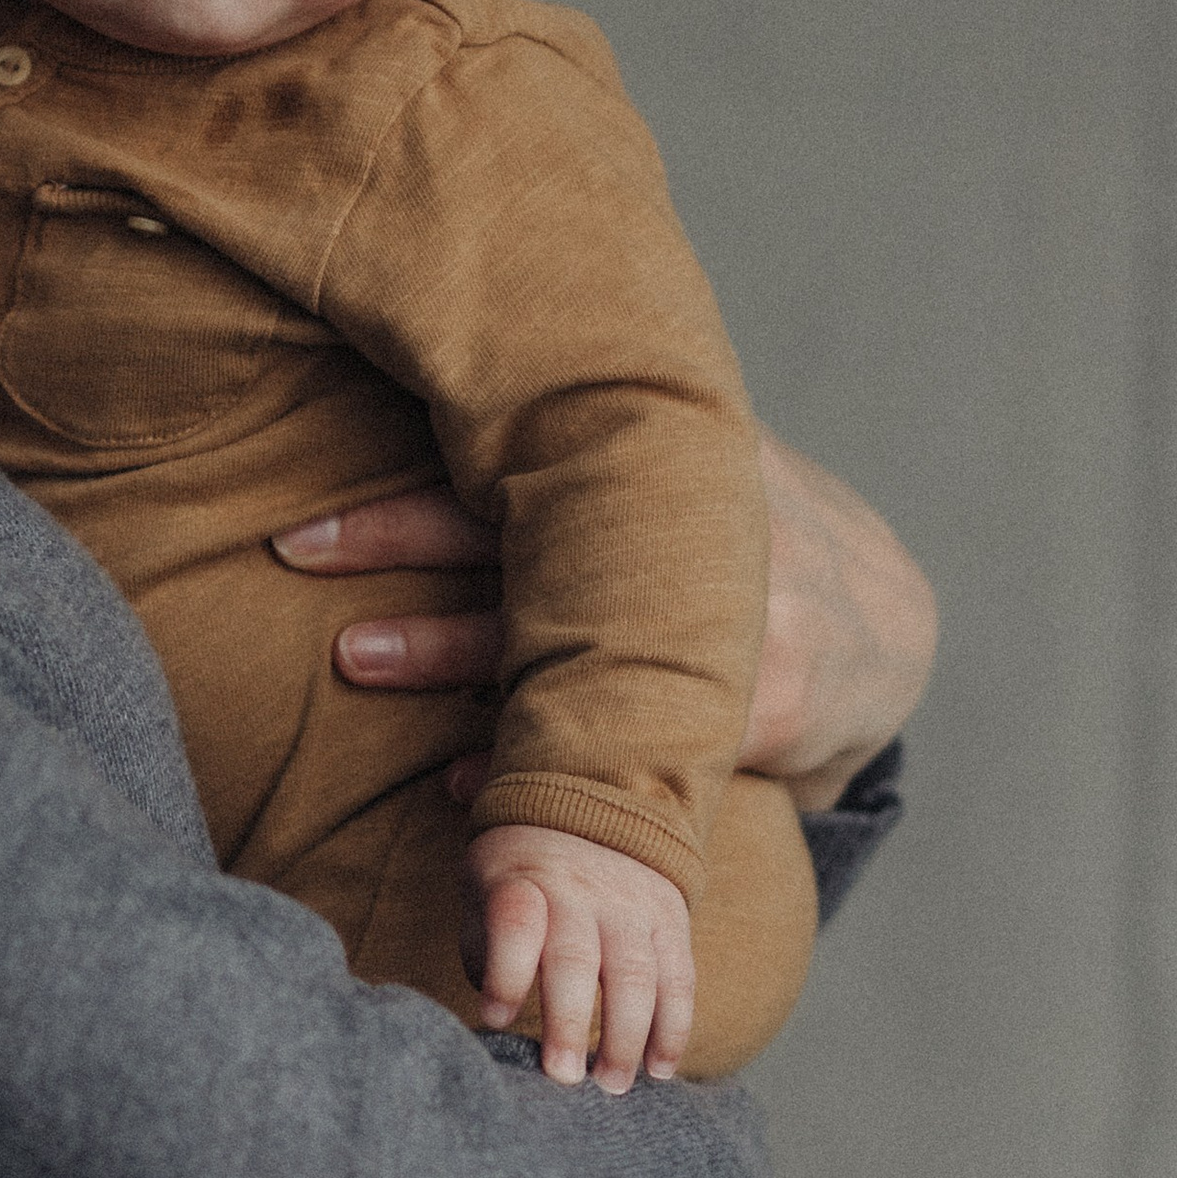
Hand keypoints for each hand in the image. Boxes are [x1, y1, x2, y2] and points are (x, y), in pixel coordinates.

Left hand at [274, 432, 935, 816]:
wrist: (880, 622)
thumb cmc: (728, 533)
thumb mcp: (676, 464)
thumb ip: (575, 456)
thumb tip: (415, 393)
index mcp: (653, 473)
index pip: (505, 479)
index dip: (396, 511)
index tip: (296, 535)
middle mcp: (682, 540)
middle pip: (518, 550)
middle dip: (405, 572)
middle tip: (304, 582)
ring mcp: (723, 625)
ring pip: (564, 642)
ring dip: (454, 657)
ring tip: (356, 659)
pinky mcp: (761, 708)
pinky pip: (630, 749)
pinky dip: (535, 767)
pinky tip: (461, 784)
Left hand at [465, 825, 692, 1091]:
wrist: (592, 812)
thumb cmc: (520, 879)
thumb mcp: (484, 893)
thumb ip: (485, 949)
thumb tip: (496, 1018)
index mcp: (522, 880)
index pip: (515, 923)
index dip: (505, 974)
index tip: (494, 1020)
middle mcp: (578, 890)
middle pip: (575, 958)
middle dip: (569, 1023)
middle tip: (561, 1077)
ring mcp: (630, 904)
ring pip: (635, 974)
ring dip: (625, 1037)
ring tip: (610, 1085)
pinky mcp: (670, 918)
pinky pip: (679, 977)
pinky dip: (673, 1028)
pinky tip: (660, 1069)